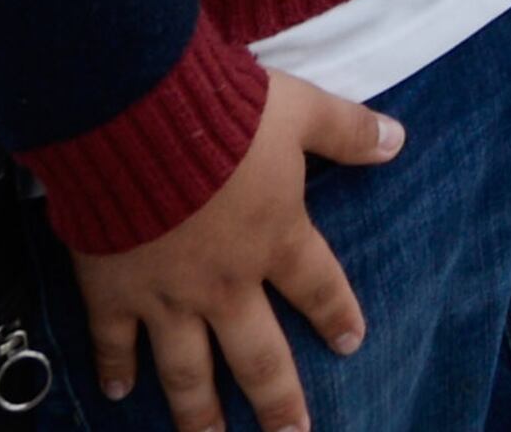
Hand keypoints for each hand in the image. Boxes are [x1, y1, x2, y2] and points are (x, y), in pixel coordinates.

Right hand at [72, 69, 403, 431]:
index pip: (318, 288)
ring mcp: (166, 295)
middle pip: (258, 357)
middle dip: (278, 403)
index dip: (337, 315)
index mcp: (275, 238)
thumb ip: (346, 130)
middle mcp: (225, 282)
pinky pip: (113, 342)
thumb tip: (398, 139)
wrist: (135, 119)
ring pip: (188, 372)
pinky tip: (119, 394)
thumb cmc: (222, 112)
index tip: (351, 345)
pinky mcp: (111, 291)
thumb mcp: (298, 110)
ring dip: (201, 415)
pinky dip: (114, 370)